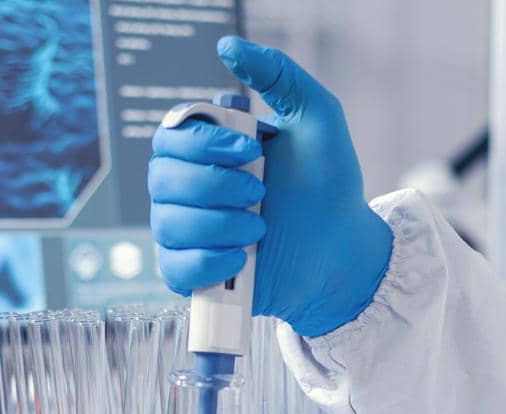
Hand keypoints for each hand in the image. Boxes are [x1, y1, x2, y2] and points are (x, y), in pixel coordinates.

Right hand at [149, 37, 393, 337]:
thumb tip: (227, 46)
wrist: (343, 251)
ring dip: (219, 225)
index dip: (202, 142)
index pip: (170, 135)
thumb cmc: (329, 185)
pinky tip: (243, 258)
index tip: (250, 147)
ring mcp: (188, 233)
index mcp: (209, 149)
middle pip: (161, 178)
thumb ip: (278, 74)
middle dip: (214, 185)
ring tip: (259, 230)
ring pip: (168, 223)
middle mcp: (189, 188)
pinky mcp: (193, 275)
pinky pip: (175, 268)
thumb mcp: (316, 117)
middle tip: (260, 192)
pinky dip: (209, 262)